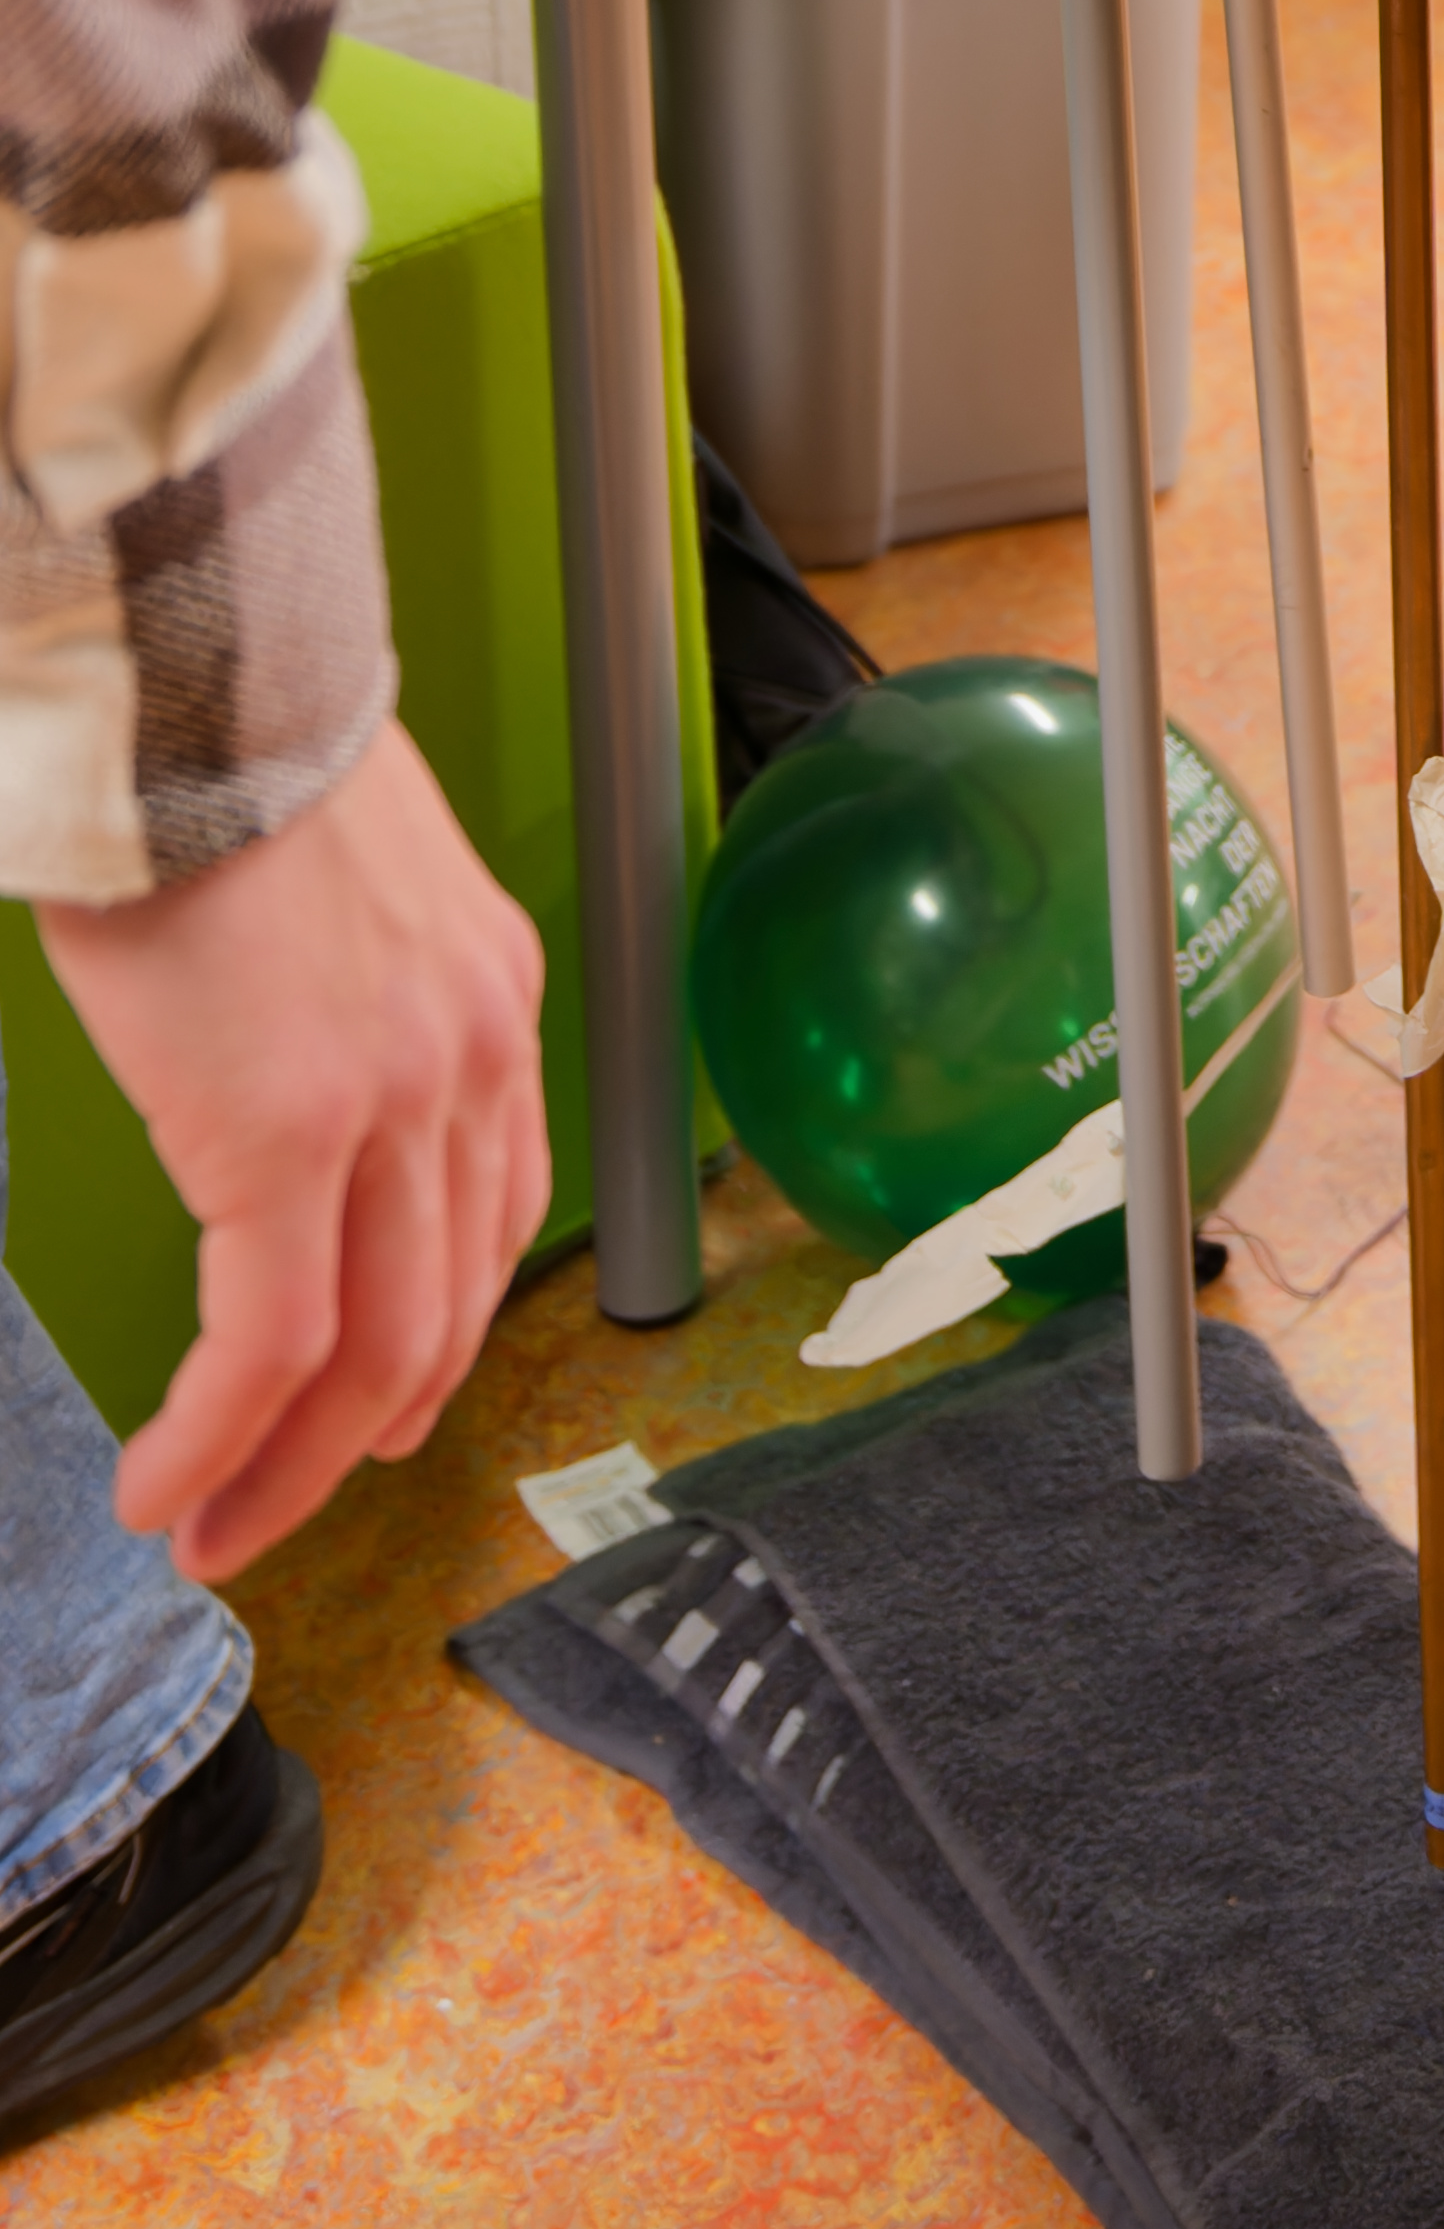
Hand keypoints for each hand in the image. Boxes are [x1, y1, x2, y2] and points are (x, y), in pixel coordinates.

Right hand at [38, 727, 547, 1579]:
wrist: (196, 703)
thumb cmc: (230, 777)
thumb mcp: (343, 898)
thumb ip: (348, 1001)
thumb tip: (284, 1078)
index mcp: (490, 1000)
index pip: (494, 1217)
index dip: (433, 1337)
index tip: (362, 1411)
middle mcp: (472, 1058)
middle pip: (443, 1310)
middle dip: (354, 1439)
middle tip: (271, 1509)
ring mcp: (392, 1105)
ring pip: (367, 1353)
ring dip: (284, 1469)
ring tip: (208, 1525)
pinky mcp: (285, 1141)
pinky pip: (267, 1345)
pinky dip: (216, 1439)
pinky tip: (165, 1483)